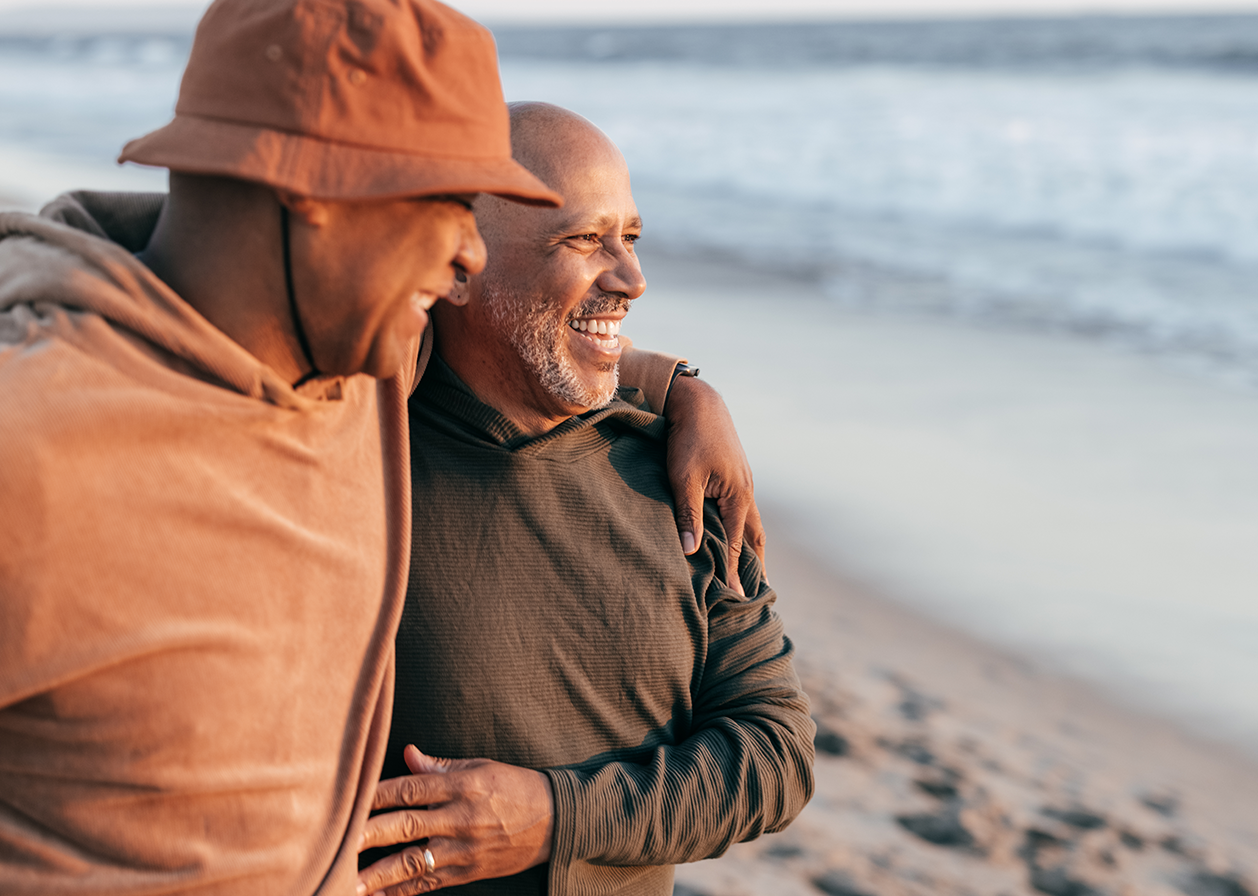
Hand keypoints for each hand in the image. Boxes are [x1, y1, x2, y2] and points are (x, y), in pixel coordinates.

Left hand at [357, 745, 553, 894]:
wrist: (556, 821)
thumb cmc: (515, 787)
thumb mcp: (481, 767)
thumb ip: (440, 766)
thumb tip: (406, 754)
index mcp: (462, 786)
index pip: (411, 788)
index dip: (377, 793)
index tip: (349, 797)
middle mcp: (461, 818)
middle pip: (406, 826)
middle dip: (369, 834)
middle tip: (338, 841)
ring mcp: (464, 849)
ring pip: (414, 863)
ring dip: (379, 873)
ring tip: (349, 881)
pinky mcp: (469, 872)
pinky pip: (429, 884)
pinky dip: (403, 892)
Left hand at [664, 375, 765, 591]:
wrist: (699, 402)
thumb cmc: (688, 439)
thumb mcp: (683, 478)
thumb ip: (687, 514)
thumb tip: (691, 550)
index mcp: (738, 497)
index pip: (737, 545)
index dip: (735, 573)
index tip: (737, 599)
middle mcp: (747, 493)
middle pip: (754, 538)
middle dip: (755, 564)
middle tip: (759, 592)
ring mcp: (744, 483)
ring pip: (752, 523)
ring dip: (753, 547)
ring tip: (755, 568)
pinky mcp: (736, 475)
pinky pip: (744, 510)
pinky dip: (745, 527)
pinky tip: (738, 533)